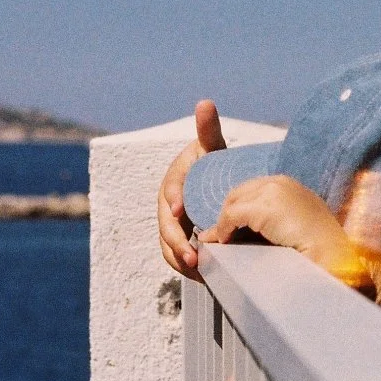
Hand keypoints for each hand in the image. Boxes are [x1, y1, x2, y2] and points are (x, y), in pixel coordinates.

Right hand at [158, 100, 225, 278]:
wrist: (214, 182)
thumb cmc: (212, 163)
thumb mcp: (212, 147)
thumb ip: (208, 129)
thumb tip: (205, 103)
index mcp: (173, 181)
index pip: (171, 192)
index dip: (175, 201)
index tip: (183, 212)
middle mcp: (168, 205)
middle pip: (167, 227)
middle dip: (177, 242)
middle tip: (194, 255)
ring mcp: (172, 225)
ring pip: (169, 246)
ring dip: (181, 260)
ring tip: (200, 272)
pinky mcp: (180, 240)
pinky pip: (178, 256)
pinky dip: (188, 267)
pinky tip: (205, 276)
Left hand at [198, 176, 367, 283]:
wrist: (333, 255)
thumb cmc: (319, 247)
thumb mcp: (294, 226)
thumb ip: (270, 222)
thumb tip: (238, 231)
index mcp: (289, 185)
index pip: (254, 190)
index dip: (239, 207)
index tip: (231, 226)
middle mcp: (280, 182)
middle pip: (239, 192)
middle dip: (228, 212)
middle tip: (221, 234)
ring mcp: (273, 193)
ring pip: (233, 202)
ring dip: (224, 222)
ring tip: (222, 241)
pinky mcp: (264, 208)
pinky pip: (232, 216)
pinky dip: (224, 229)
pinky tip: (225, 242)